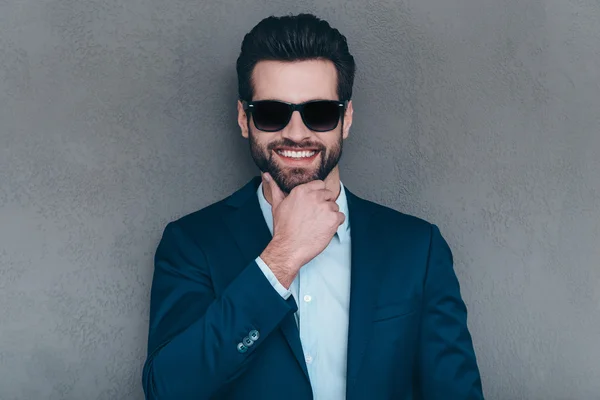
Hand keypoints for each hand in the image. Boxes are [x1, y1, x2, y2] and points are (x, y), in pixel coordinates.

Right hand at [259, 172, 344, 287]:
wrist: (289, 248)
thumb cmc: (283, 229)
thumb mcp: (277, 205)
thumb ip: (275, 187)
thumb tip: (267, 175)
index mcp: (302, 190)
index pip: (320, 184)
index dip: (318, 195)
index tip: (314, 205)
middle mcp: (314, 196)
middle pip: (329, 195)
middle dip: (324, 205)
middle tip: (314, 217)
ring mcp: (325, 207)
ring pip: (335, 206)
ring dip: (329, 215)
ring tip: (317, 225)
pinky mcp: (333, 219)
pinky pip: (341, 217)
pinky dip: (336, 224)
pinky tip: (324, 229)